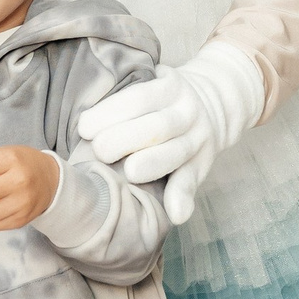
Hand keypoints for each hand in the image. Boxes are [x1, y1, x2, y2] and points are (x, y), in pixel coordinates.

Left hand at [74, 42, 264, 226]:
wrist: (215, 105)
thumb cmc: (162, 102)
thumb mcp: (153, 85)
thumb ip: (126, 100)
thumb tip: (84, 121)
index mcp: (169, 88)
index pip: (138, 98)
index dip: (109, 113)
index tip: (84, 128)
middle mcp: (187, 112)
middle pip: (157, 127)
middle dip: (125, 139)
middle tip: (100, 151)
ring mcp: (198, 138)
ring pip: (176, 152)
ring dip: (151, 164)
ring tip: (128, 174)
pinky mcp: (203, 163)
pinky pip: (192, 180)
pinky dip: (183, 198)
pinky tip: (175, 213)